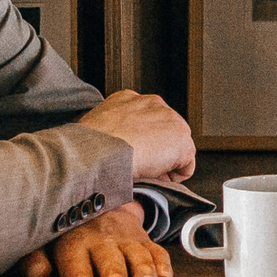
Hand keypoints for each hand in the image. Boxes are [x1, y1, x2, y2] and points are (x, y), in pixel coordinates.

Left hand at [22, 203, 176, 276]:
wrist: (96, 202)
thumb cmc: (65, 232)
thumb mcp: (43, 242)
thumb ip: (33, 260)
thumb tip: (37, 274)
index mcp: (73, 240)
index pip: (75, 258)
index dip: (80, 274)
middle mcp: (101, 239)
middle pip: (109, 258)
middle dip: (114, 275)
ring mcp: (125, 239)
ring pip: (137, 255)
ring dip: (143, 271)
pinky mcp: (144, 240)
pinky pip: (157, 252)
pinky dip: (163, 265)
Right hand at [80, 91, 195, 183]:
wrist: (99, 150)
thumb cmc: (90, 145)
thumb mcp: (95, 129)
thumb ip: (110, 130)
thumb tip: (112, 147)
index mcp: (128, 99)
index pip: (145, 121)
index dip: (140, 143)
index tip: (132, 156)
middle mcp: (152, 103)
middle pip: (164, 133)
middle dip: (156, 151)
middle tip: (139, 166)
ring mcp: (170, 119)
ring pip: (176, 148)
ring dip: (164, 163)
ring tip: (145, 172)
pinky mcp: (181, 139)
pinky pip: (186, 166)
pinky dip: (174, 176)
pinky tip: (156, 177)